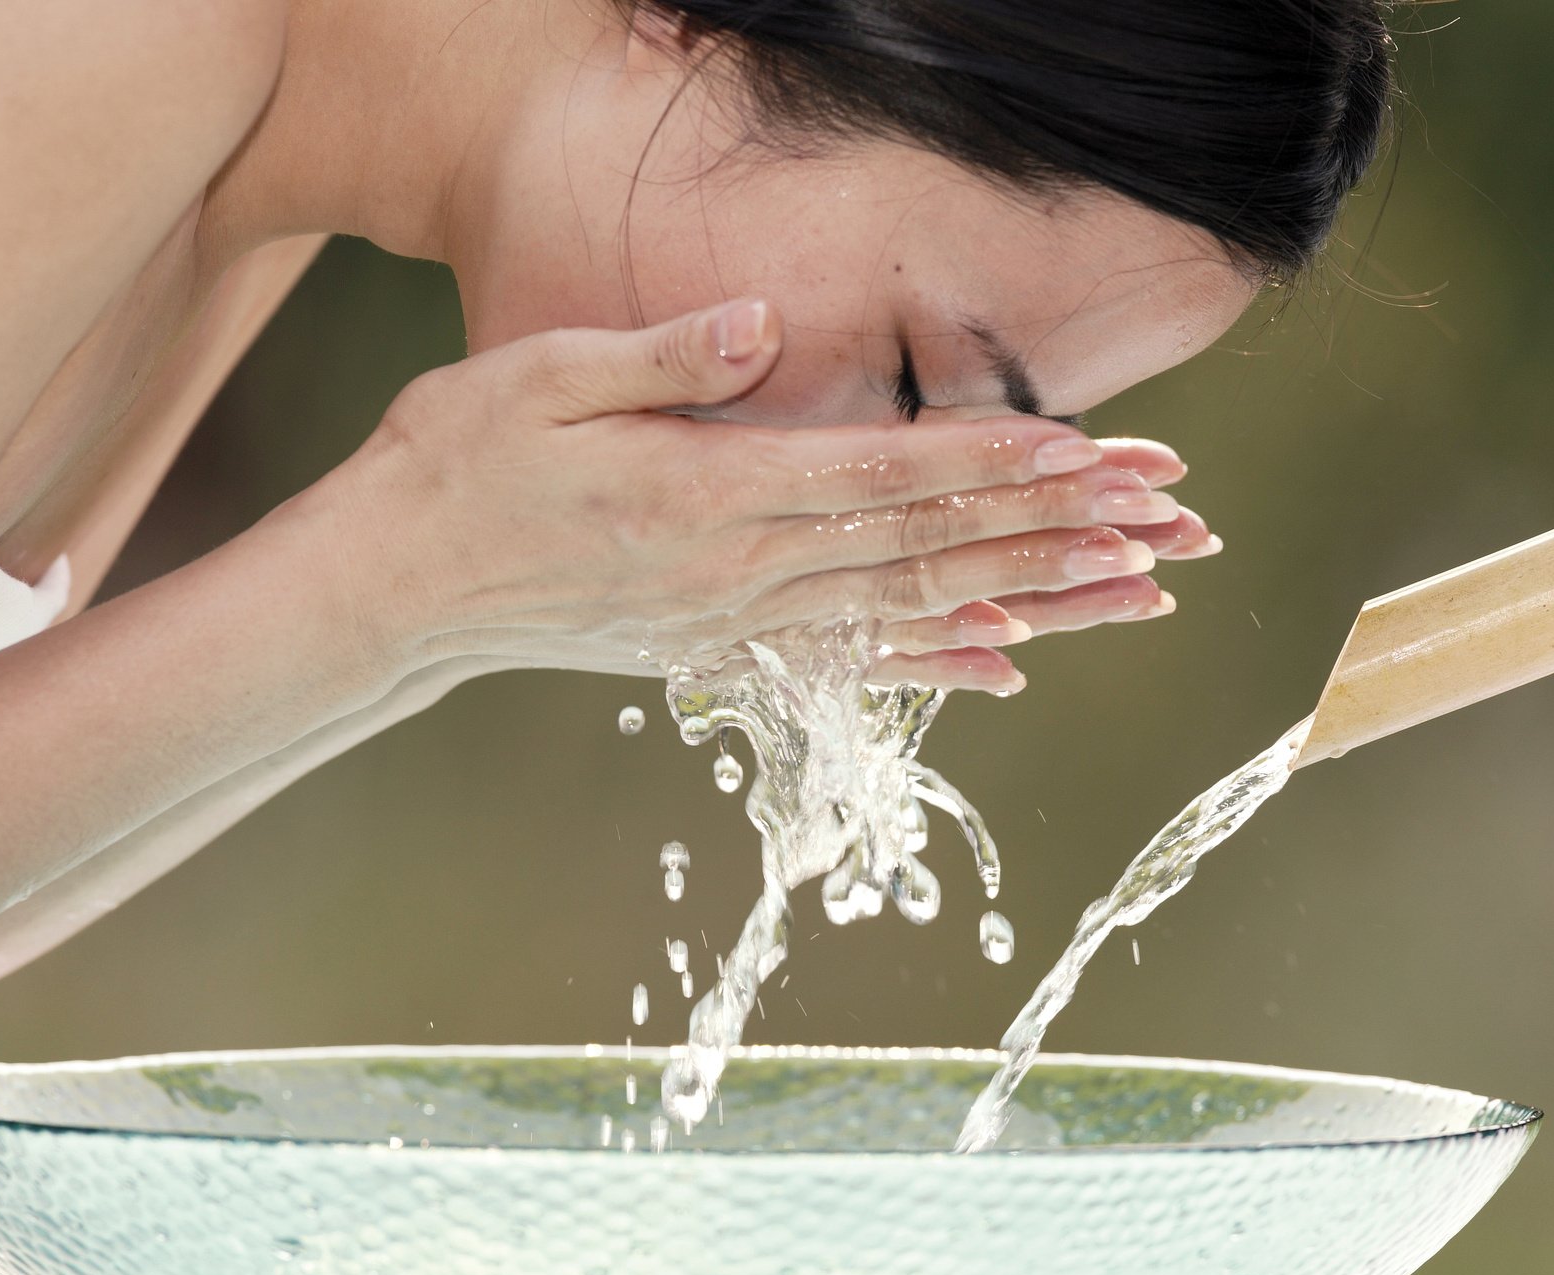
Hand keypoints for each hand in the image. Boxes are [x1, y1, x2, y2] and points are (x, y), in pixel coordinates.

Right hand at [311, 298, 1214, 688]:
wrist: (391, 595)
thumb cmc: (455, 467)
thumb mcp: (541, 378)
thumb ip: (666, 356)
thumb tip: (766, 328)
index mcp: (706, 495)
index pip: (882, 475)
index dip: (990, 464)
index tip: (1088, 454)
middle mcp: (739, 573)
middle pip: (925, 549)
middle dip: (1053, 531)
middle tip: (1162, 524)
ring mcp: (735, 623)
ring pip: (913, 611)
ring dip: (1031, 600)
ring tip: (1133, 592)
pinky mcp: (721, 653)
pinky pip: (851, 663)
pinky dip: (938, 663)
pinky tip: (1010, 665)